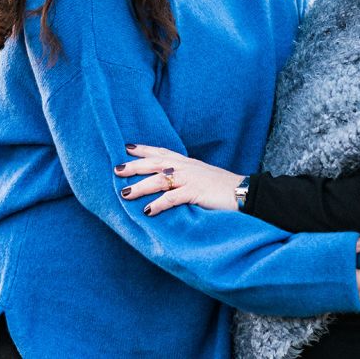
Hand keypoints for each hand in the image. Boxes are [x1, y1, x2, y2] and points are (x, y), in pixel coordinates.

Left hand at [115, 144, 241, 215]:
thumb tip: (169, 182)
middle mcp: (186, 167)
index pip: (161, 152)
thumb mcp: (202, 176)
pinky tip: (148, 211)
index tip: (126, 148)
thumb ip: (185, 176)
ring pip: (159, 180)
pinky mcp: (196, 192)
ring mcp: (190, 179)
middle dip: (134, 166)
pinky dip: (159, 204)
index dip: (144, 149)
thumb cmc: (223, 187)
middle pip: (155, 163)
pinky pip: (173, 198)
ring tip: (124, 194)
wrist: (244, 192)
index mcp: (187, 163)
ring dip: (140, 187)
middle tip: (116, 169)